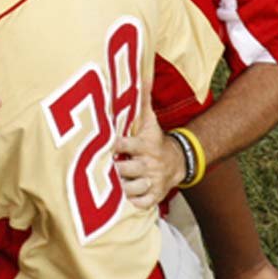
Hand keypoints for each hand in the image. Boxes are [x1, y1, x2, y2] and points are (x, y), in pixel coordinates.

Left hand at [114, 85, 184, 208]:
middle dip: (113, 169)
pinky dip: (131, 203)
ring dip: (119, 188)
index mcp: (145, 145)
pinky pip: (141, 204)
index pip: (126, 145)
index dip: (115, 145)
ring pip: (131, 189)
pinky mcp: (154, 196)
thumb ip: (142, 100)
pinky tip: (121, 198)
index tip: (106, 144)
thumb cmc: (154, 139)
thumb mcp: (149, 120)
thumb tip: (142, 74)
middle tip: (100, 168)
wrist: (177, 161)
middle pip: (125, 169)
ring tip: (109, 183)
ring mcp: (152, 182)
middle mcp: (149, 164)